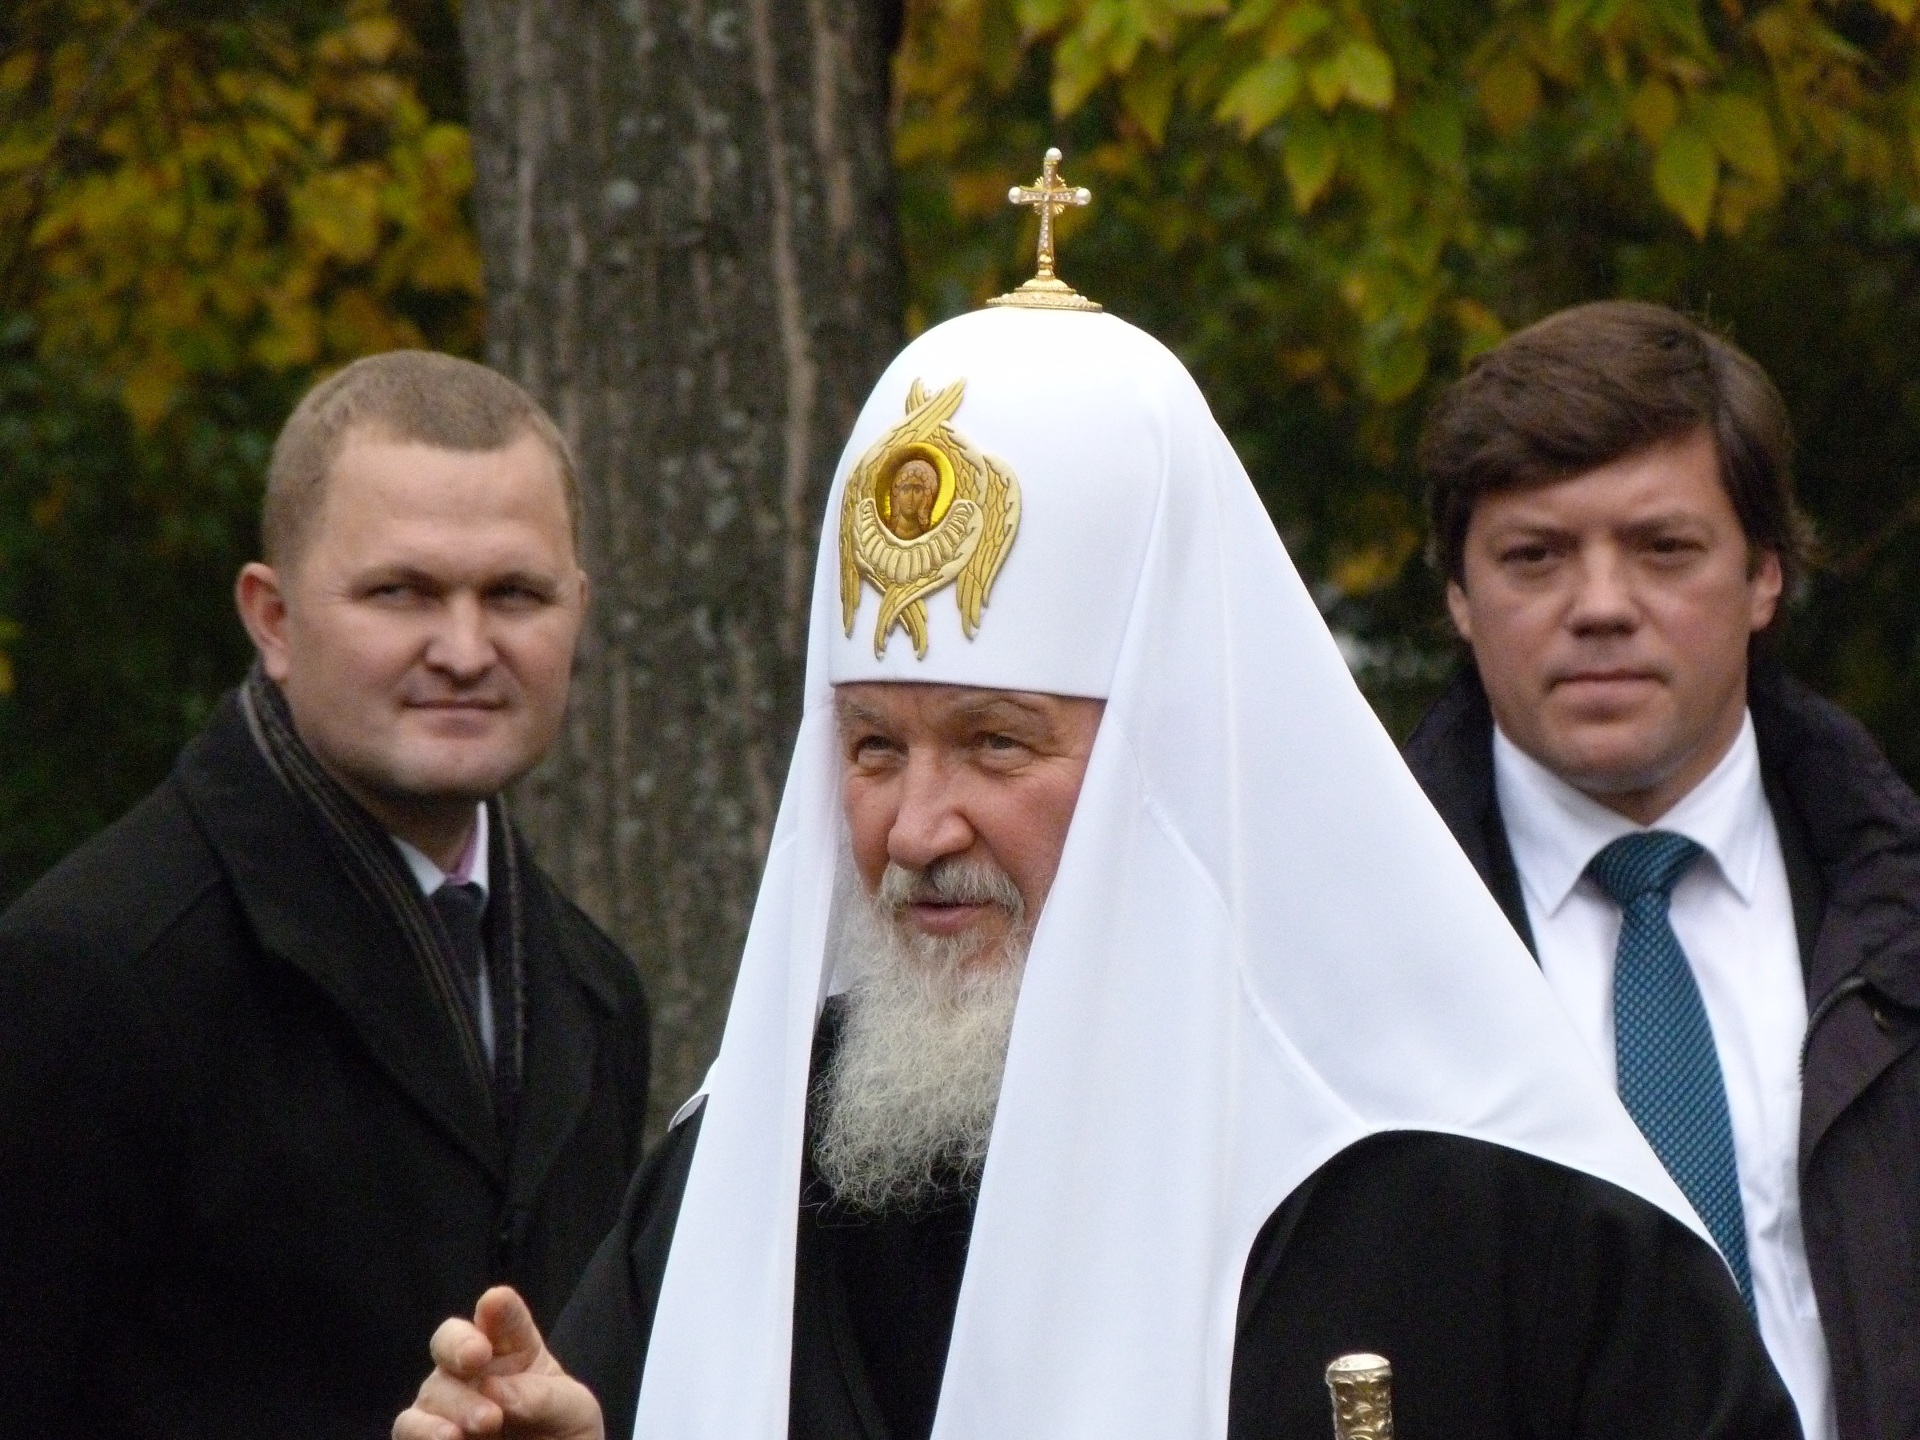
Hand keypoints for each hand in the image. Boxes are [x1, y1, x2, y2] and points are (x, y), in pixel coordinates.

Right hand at [393, 1286, 604, 1439]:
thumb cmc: (565, 1437)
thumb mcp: (573, 1413)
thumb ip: (543, 1397)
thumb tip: (498, 1390)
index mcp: (515, 1349)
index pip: (504, 1318)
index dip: (498, 1306)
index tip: (495, 1302)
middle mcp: (474, 1371)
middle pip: (450, 1340)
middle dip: (459, 1343)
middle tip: (476, 1357)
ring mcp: (448, 1405)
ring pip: (432, 1389)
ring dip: (456, 1402)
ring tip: (488, 1422)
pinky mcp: (426, 1437)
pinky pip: (409, 1427)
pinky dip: (424, 1431)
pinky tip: (450, 1438)